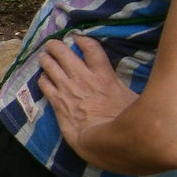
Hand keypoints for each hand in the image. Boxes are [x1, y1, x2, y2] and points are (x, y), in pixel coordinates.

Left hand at [37, 35, 137, 160]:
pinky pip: (43, 84)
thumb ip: (126, 87)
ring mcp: (66, 88)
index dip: (82, 40)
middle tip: (52, 44)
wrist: (101, 139)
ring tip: (43, 57)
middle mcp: (82, 77)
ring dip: (45, 59)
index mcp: (103, 74)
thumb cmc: (122, 121)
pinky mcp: (56, 101)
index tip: (77, 37)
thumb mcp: (133, 99)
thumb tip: (135, 86)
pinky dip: (42, 79)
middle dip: (55, 46)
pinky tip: (43, 78)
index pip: (91, 48)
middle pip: (63, 53)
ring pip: (50, 66)